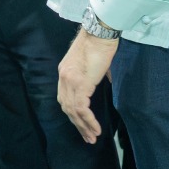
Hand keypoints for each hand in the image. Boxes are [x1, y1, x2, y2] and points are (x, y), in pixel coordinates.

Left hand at [58, 28, 118, 143]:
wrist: (100, 32)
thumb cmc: (101, 44)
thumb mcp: (93, 63)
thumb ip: (93, 76)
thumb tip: (105, 82)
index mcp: (65, 72)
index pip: (64, 98)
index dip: (73, 114)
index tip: (82, 124)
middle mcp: (64, 78)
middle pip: (66, 107)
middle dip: (77, 124)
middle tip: (87, 137)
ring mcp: (70, 81)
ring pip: (73, 111)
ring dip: (83, 126)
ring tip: (93, 137)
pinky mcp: (80, 83)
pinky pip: (82, 108)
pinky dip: (88, 120)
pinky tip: (96, 128)